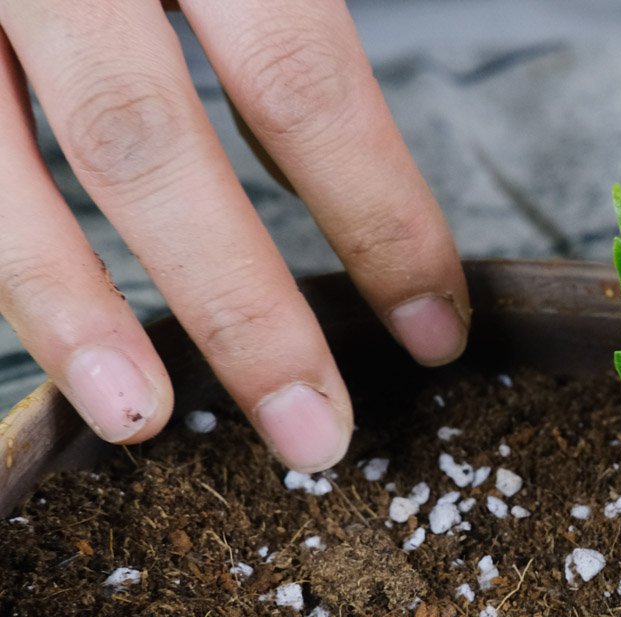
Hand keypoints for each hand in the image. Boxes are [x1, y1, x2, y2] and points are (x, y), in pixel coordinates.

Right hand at [0, 1, 467, 471]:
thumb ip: (291, 1)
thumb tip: (348, 122)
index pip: (303, 79)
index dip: (379, 216)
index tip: (438, 324)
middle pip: (146, 140)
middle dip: (239, 307)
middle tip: (316, 432)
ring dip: (67, 306)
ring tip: (139, 418)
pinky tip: (46, 324)